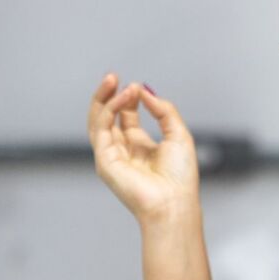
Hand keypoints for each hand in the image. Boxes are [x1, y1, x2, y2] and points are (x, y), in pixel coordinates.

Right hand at [88, 74, 200, 223]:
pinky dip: (109, 110)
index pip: (126, 117)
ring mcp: (111, 156)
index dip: (128, 98)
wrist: (174, 203)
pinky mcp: (104, 161)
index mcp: (140, 147)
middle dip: (109, 95)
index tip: (136, 86)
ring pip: (98, 121)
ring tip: (113, 80)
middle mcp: (123, 151)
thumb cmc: (180, 177)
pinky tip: (123, 97)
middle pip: (107, 117)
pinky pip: (101, 129)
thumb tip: (144, 91)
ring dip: (104, 99)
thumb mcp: (178, 134)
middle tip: (113, 76)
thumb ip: (163, 110)